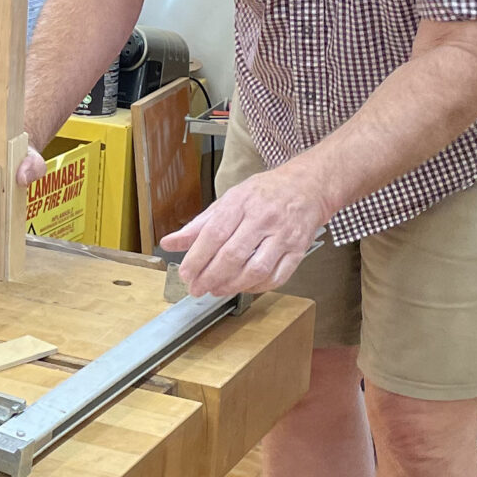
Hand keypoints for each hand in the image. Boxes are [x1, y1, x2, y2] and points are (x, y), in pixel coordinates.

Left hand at [162, 165, 330, 295]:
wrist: (307, 186)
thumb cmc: (264, 193)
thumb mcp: (228, 200)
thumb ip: (199, 224)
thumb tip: (169, 243)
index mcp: (241, 203)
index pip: (213, 234)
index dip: (197, 258)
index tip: (186, 274)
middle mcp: (263, 219)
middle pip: (233, 255)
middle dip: (211, 277)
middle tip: (197, 288)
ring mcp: (283, 235)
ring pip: (256, 269)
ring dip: (233, 286)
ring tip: (217, 290)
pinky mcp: (298, 250)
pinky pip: (277, 277)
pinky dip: (258, 287)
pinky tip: (244, 287)